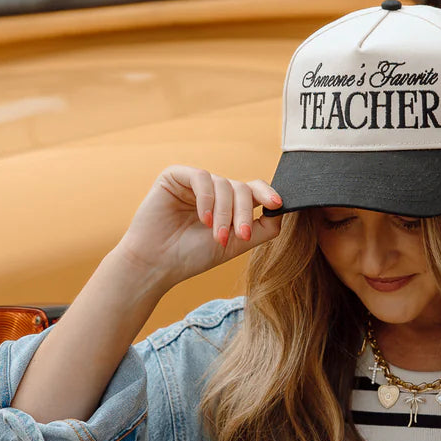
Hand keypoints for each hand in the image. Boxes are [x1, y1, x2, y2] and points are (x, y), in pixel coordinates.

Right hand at [114, 165, 283, 287]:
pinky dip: (207, 199)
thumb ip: (262, 229)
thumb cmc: (192, 256)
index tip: (277, 204)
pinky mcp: (175, 176)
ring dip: (224, 212)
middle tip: (240, 236)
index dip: (266, 193)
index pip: (252, 189)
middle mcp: (212, 190)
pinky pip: (201, 178)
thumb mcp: (235, 244)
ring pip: (224, 184)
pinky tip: (203, 219)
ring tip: (217, 236)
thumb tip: (283, 212)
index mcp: (226, 203)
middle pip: (241, 188)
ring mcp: (194, 182)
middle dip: (244, 212)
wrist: (156, 265)